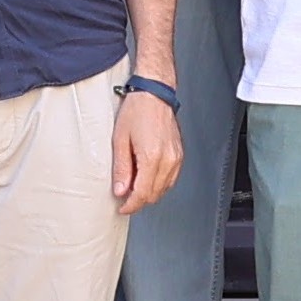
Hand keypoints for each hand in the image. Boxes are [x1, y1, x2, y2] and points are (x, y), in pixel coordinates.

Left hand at [112, 87, 180, 212]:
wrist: (154, 93)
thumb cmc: (137, 110)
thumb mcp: (120, 139)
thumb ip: (121, 168)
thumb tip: (120, 190)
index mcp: (152, 157)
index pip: (142, 193)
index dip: (131, 205)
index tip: (123, 208)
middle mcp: (168, 160)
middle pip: (154, 194)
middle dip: (138, 201)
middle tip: (124, 196)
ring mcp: (176, 158)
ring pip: (164, 189)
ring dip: (148, 193)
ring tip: (133, 185)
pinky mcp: (180, 155)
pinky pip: (170, 179)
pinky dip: (158, 183)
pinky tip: (147, 177)